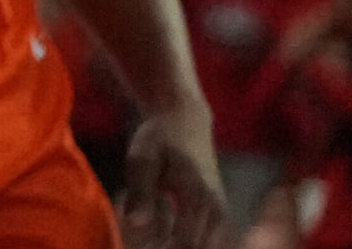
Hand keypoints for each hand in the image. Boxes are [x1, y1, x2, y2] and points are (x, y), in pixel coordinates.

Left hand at [120, 109, 225, 248]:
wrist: (184, 117)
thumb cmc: (160, 137)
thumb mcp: (143, 161)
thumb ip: (141, 194)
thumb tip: (135, 224)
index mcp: (198, 199)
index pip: (186, 244)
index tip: (138, 247)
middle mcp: (214, 208)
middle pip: (195, 247)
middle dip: (165, 247)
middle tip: (139, 241)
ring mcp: (216, 209)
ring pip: (196, 242)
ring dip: (168, 240)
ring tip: (142, 230)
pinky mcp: (212, 207)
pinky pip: (194, 231)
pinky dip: (171, 230)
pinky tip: (151, 217)